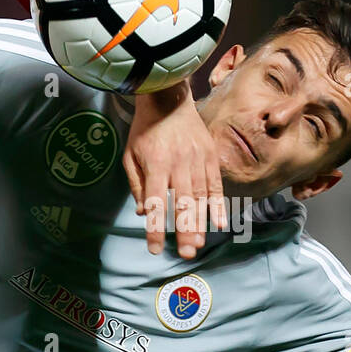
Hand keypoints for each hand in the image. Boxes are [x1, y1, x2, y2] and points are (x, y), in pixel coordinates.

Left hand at [121, 80, 226, 259]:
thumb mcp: (130, 153)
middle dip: (184, 230)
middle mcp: (179, 163)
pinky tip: (220, 222)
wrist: (168, 97)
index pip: (155, 202)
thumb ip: (137, 184)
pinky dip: (218, 204)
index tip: (154, 248)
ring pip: (200, 196)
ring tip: (199, 243)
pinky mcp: (211, 155)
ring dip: (200, 222)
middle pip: (182, 202)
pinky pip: (215, 184)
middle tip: (186, 253)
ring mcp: (198, 159)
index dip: (155, 227)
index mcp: (156, 163)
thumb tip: (143, 212)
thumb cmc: (145, 128)